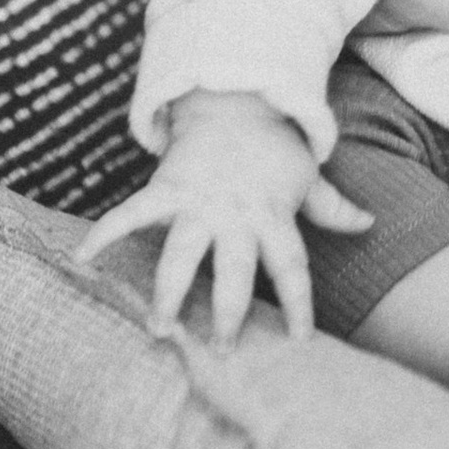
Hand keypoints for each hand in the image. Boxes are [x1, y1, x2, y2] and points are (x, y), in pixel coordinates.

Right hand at [84, 86, 371, 346]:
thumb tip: (368, 222)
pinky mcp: (167, 188)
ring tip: (158, 328)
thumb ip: (331, 206)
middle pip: (234, 270)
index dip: (298, 304)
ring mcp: (199, 203)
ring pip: (182, 253)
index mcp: (273, 217)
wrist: (236, 99)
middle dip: (229, 311)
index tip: (298, 340)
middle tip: (222, 349)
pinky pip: (132, 213)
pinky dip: (105, 232)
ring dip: (169, 291)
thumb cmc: (272, 147)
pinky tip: (81, 258)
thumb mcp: (305, 177)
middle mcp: (236, 215)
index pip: (293, 268)